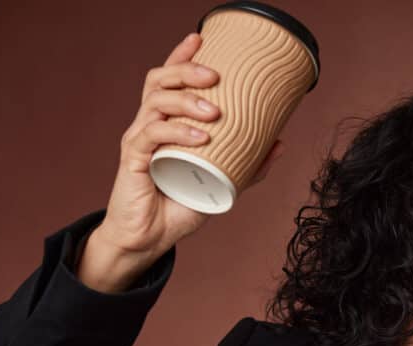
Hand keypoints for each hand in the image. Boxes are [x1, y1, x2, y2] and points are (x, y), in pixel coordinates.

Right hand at [96, 31, 284, 263]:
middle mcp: (149, 124)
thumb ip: (249, 164)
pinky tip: (200, 137)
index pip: (169, 79)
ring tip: (214, 112)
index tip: (200, 38)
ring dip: (187, 101)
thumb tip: (280, 142)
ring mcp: (139, 140)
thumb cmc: (179, 207)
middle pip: (160, 81)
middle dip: (186, 70)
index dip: (182, 56)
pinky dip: (176, 131)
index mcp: (166, 123)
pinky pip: (151, 135)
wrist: (151, 239)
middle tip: (215, 75)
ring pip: (155, 102)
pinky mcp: (133, 160)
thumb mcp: (223, 183)